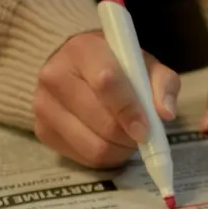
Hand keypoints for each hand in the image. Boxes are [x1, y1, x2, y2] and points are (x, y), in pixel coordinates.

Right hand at [34, 31, 179, 168]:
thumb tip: (166, 113)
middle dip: (128, 136)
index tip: (146, 130)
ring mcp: (43, 105)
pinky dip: (104, 157)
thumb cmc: (117, 65)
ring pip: (92, 146)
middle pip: (100, 121)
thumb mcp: (144, 64)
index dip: (129, 110)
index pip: (106, 83)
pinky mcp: (42, 130)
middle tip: (142, 135)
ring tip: (127, 139)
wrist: (76, 69)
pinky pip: (82, 159)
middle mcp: (54, 75)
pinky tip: (108, 141)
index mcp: (82, 50)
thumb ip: (162, 83)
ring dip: (118, 150)